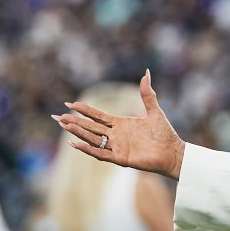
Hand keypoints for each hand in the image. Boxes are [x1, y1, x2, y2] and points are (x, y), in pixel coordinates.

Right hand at [54, 70, 186, 178]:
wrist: (173, 152)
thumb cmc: (165, 134)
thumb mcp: (154, 111)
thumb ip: (147, 93)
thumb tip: (147, 72)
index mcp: (121, 124)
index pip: (97, 116)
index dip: (84, 110)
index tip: (69, 103)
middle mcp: (116, 135)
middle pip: (90, 127)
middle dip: (73, 121)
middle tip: (56, 116)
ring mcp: (117, 147)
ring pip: (92, 139)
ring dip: (77, 132)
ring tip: (63, 126)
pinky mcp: (120, 158)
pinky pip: (100, 153)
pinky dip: (87, 149)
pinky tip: (75, 143)